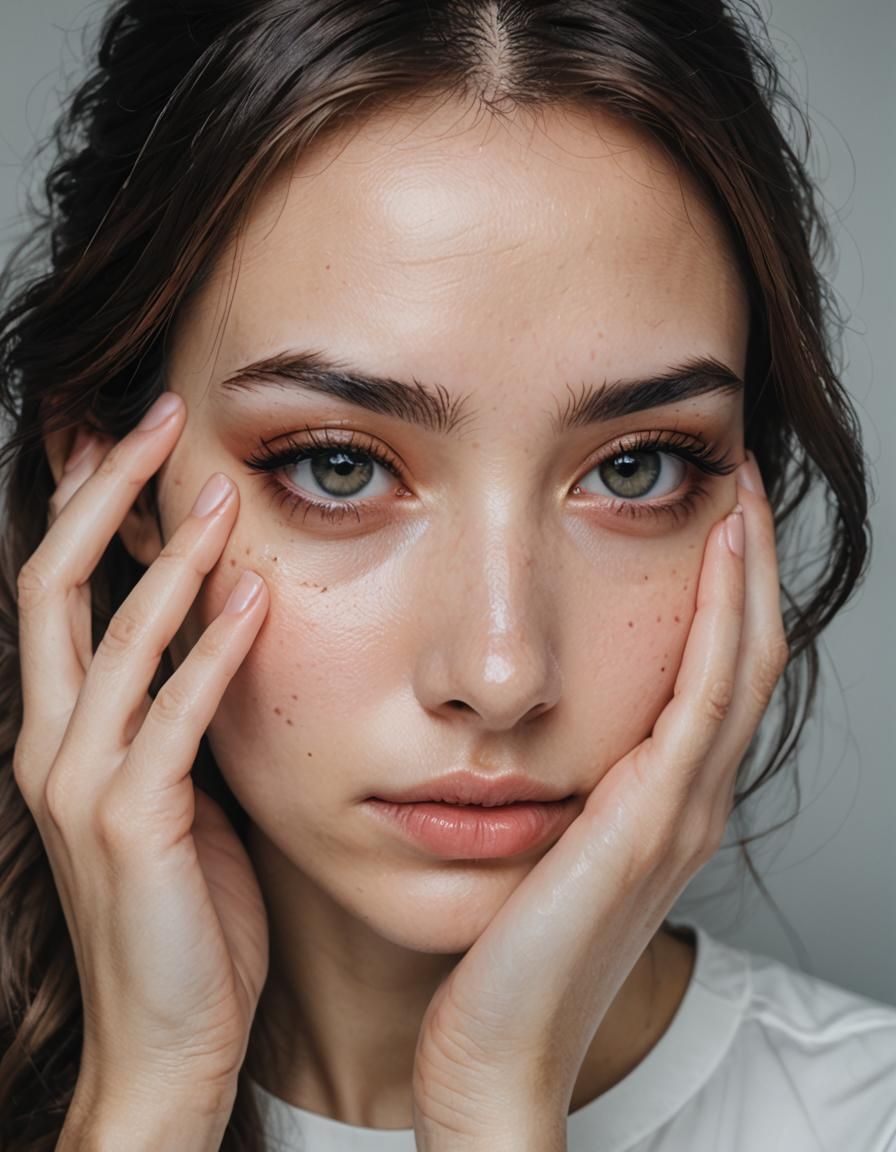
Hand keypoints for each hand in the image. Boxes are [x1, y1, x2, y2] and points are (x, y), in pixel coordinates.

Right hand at [14, 392, 270, 1113]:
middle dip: (103, 493)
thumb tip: (220, 628)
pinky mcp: (132, 827)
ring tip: (219, 491)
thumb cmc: (189, 910)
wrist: (173, 1036)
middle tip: (161, 418)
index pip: (59, 590)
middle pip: (56, 585)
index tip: (131, 438)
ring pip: (112, 638)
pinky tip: (254, 598)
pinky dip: (210, 652)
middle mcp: (52, 745)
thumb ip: (181, 711)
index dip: (85, 506)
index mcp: (62, 731)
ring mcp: (81, 785)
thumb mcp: (178, 789)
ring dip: (168, 558)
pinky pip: (171, 718)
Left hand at [411, 457, 786, 1148]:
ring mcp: (680, 808)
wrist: (493, 1045)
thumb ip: (553, 786)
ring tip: (736, 491)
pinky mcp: (654, 817)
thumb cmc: (499, 951)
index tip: (706, 516)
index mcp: (657, 801)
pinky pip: (704, 694)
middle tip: (736, 480)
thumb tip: (518, 728)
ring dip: (746, 572)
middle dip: (747, 564)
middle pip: (743, 655)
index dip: (722, 592)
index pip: (711, 673)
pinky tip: (717, 549)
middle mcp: (686, 798)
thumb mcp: (537, 847)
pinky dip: (722, 616)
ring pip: (740, 662)